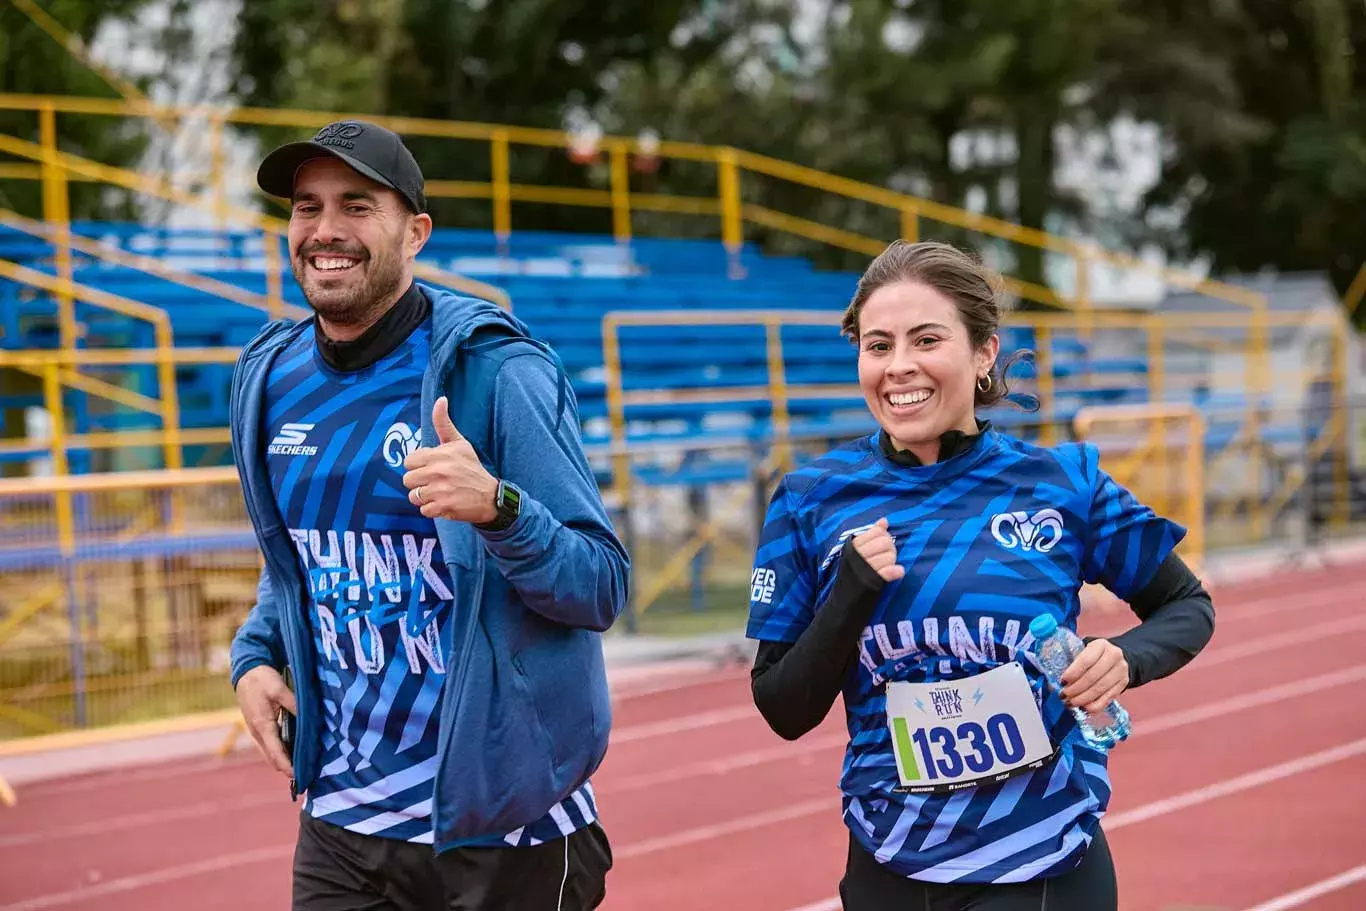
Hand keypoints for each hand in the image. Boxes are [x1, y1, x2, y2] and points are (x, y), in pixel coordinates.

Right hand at [234, 665, 296, 777]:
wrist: (246, 671)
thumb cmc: (262, 679)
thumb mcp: (279, 689)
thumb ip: (294, 704)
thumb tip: (307, 719)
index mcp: (262, 725)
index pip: (275, 752)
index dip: (286, 765)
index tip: (297, 776)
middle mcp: (257, 732)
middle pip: (272, 757)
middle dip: (286, 767)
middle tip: (304, 777)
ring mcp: (256, 730)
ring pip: (270, 752)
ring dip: (283, 760)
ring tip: (301, 768)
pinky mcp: (259, 726)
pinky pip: (270, 744)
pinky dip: (280, 751)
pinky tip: (293, 752)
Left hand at [402, 396, 498, 523]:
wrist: (490, 496)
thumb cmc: (471, 468)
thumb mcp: (459, 443)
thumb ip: (443, 423)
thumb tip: (440, 399)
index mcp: (440, 454)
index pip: (409, 462)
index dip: (418, 466)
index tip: (430, 468)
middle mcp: (439, 471)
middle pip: (407, 480)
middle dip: (419, 482)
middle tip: (434, 482)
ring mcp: (440, 490)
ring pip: (413, 496)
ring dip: (424, 497)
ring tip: (438, 493)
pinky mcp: (443, 506)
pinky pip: (423, 510)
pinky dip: (432, 509)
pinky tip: (444, 503)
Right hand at [852, 517, 904, 582]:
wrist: (845, 596)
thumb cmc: (854, 569)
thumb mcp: (857, 549)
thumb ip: (871, 533)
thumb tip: (884, 520)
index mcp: (854, 545)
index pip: (877, 532)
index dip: (884, 536)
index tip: (882, 545)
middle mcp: (859, 555)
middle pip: (885, 543)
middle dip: (890, 549)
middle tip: (886, 556)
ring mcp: (866, 569)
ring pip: (890, 557)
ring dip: (892, 561)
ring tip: (887, 566)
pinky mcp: (873, 582)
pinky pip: (890, 572)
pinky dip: (896, 571)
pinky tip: (897, 572)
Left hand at [1060, 638, 1129, 713]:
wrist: (1117, 658)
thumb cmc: (1093, 655)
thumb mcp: (1083, 650)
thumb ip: (1069, 662)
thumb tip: (1052, 685)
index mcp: (1101, 645)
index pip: (1086, 660)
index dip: (1073, 673)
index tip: (1062, 681)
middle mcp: (1114, 656)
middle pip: (1092, 677)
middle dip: (1075, 689)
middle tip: (1063, 696)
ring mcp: (1120, 671)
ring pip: (1099, 689)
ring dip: (1082, 699)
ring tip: (1070, 703)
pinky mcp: (1123, 685)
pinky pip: (1107, 699)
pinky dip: (1094, 706)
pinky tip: (1083, 708)